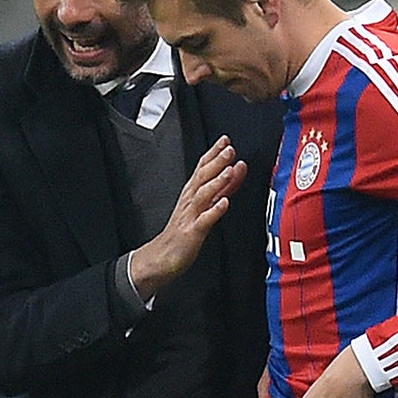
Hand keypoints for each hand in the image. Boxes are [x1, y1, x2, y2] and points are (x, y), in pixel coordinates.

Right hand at [128, 137, 245, 299]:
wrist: (161, 257)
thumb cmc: (183, 231)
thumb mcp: (204, 205)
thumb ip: (222, 188)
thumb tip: (236, 169)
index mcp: (191, 193)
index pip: (202, 168)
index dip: (213, 153)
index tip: (225, 140)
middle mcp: (190, 201)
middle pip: (202, 177)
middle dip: (216, 162)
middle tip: (229, 149)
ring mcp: (190, 216)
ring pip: (203, 195)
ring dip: (216, 182)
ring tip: (229, 171)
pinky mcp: (192, 233)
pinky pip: (204, 220)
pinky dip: (214, 211)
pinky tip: (225, 203)